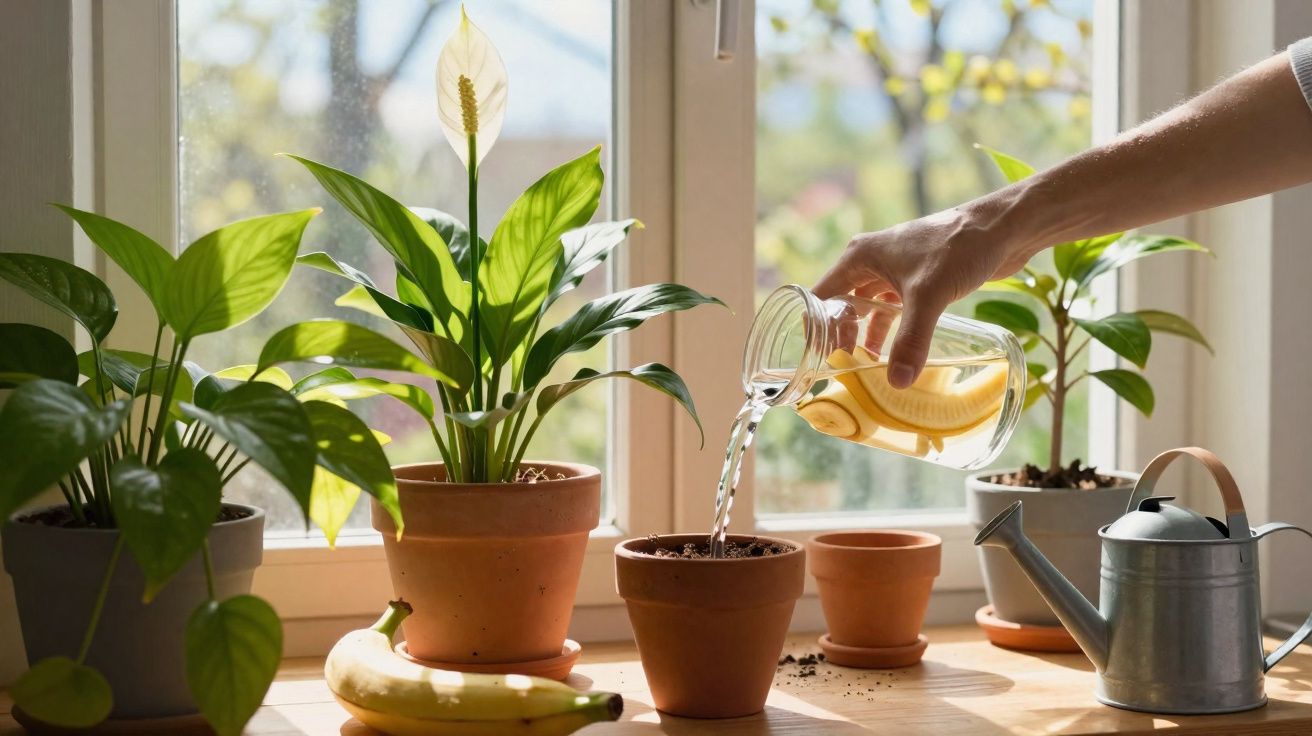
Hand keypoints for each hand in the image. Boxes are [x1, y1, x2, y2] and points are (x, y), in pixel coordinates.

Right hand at [814, 205, 1031, 388]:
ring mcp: (894, 269)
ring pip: (869, 307)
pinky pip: (892, 308)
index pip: (821, 295)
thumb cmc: (959, 247)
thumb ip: (911, 340)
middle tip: (845, 368)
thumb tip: (897, 382)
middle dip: (841, 335)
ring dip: (866, 334)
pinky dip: (890, 328)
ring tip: (865, 366)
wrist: (1002, 228)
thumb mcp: (928, 296)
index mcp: (860, 257)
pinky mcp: (917, 278)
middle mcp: (871, 261)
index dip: (815, 326)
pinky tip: (894, 351)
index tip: (816, 357)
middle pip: (843, 304)